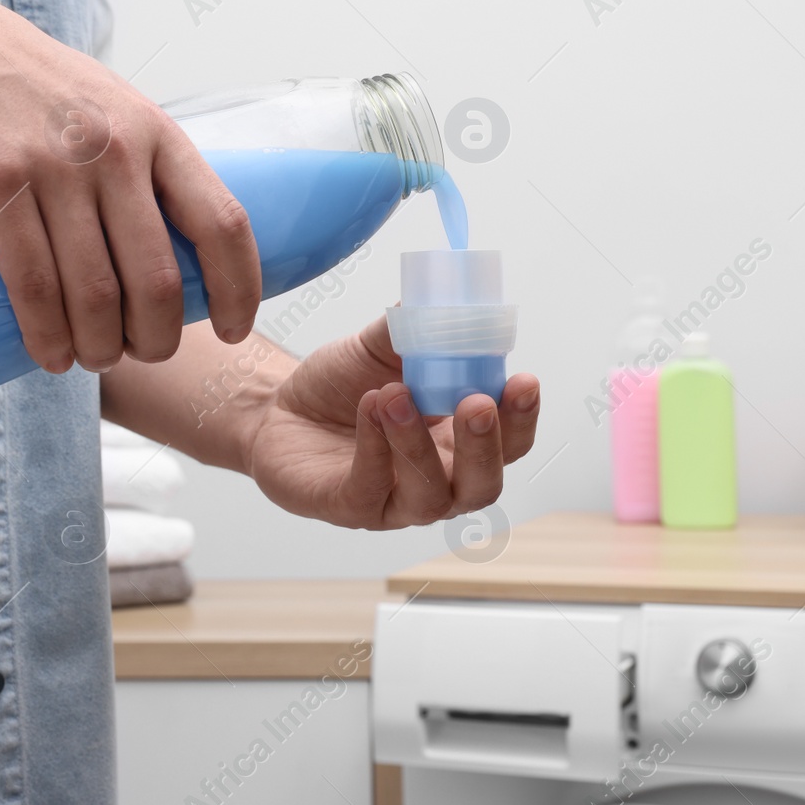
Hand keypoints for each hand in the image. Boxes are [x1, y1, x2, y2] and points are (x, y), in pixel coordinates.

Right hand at [0, 0, 260, 372]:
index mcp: (158, 133)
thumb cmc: (30, 88)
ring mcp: (54, 167)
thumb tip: (182, 250)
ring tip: (93, 360)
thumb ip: (146, 168)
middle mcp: (114, 149)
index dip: (237, 288)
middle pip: (158, 277)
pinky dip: (46, 334)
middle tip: (142, 353)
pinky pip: (32, 284)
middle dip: (156, 337)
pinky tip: (50, 356)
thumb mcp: (111, 109)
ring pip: (96, 292)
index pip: (223, 223)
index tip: (233, 330)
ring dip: (100, 347)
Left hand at [245, 317, 539, 528]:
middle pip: (482, 484)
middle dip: (485, 445)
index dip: (522, 418)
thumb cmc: (344, 385)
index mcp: (460, 442)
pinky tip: (369, 408)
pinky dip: (375, 448)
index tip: (523, 380)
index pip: (510, 442)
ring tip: (395, 395)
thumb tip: (442, 297)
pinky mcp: (350, 507)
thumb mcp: (381, 347)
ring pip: (429, 495)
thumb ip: (416, 327)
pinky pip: (371, 488)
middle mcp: (439, 480)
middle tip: (477, 403)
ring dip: (418, 444)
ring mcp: (396, 502)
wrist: (280, 407)